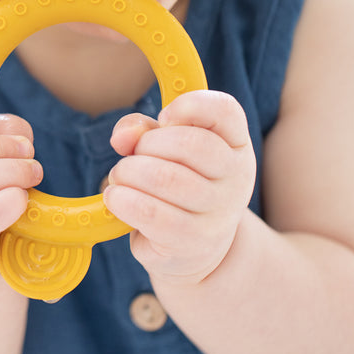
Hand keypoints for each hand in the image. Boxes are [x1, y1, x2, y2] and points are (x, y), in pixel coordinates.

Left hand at [105, 90, 255, 284]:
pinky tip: (116, 198)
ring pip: (166, 178)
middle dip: (146, 144)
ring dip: (128, 172)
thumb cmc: (176, 183)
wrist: (191, 247)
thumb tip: (123, 136)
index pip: (224, 110)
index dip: (188, 105)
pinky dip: (123, 200)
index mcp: (235, 144)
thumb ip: (140, 129)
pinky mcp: (194, 242)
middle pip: (189, 143)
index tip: (163, 118)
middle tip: (132, 155)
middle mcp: (236, 177)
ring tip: (120, 177)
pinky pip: (151, 213)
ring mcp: (220, 213)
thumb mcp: (164, 147)